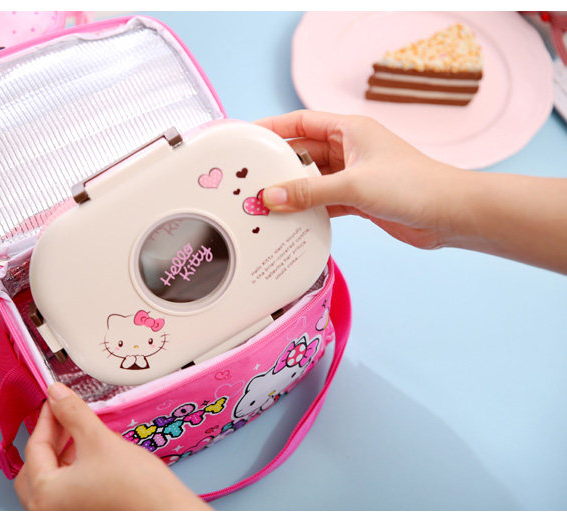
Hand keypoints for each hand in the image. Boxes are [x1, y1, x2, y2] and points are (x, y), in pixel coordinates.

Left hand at [14, 383, 211, 510]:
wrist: (167, 510)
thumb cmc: (136, 488)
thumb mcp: (99, 440)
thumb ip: (72, 414)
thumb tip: (56, 394)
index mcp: (45, 495)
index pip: (35, 448)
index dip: (47, 418)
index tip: (55, 400)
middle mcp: (48, 511)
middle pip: (35, 467)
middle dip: (50, 438)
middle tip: (64, 415)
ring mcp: (64, 514)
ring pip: (50, 479)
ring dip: (61, 453)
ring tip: (80, 431)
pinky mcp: (80, 513)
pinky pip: (64, 490)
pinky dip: (71, 469)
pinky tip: (89, 454)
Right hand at [257, 110, 566, 272]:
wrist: (451, 215)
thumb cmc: (414, 186)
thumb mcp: (355, 186)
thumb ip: (310, 192)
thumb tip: (271, 198)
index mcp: (350, 130)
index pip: (301, 122)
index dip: (272, 127)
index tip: (246, 138)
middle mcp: (350, 149)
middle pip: (302, 153)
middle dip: (277, 166)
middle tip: (248, 179)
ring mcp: (354, 175)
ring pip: (311, 180)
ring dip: (292, 191)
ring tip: (263, 203)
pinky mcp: (358, 199)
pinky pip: (323, 200)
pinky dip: (308, 209)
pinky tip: (290, 220)